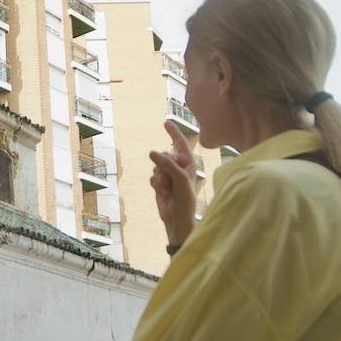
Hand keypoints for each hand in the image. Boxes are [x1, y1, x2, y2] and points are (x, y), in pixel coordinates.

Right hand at [149, 121, 198, 246]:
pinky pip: (152, 176)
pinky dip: (155, 184)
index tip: (165, 122)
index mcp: (189, 163)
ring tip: (168, 189)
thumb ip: (167, 163)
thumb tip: (151, 152)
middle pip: (163, 156)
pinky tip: (163, 193)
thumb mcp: (180, 178)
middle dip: (163, 167)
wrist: (177, 218)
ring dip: (160, 178)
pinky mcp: (159, 183)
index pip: (180, 144)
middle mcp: (178, 166)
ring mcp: (168, 174)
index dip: (173, 132)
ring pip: (156, 166)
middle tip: (170, 180)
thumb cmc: (186, 199)